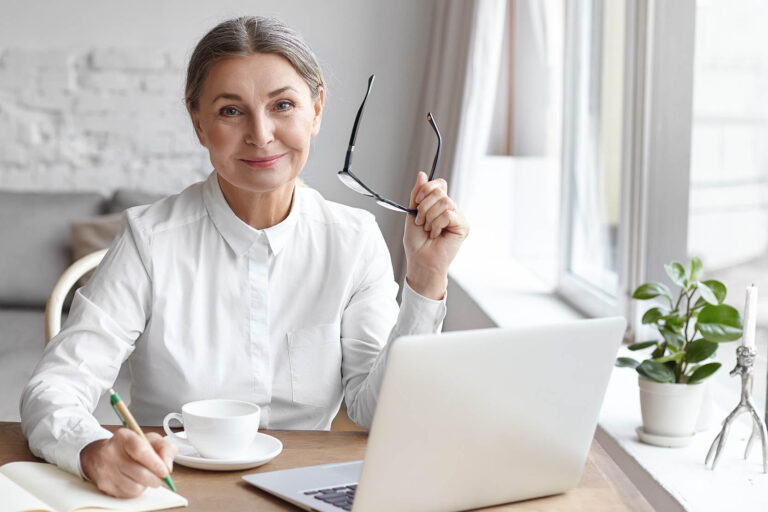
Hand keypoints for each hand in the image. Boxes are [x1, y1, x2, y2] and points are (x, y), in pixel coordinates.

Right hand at [80, 428, 176, 497]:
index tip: (165, 471)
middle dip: (156, 478)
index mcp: (124, 437)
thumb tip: (167, 465)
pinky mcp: (104, 485)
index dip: (155, 463)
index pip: (140, 451)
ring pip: (135, 486)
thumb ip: (165, 448)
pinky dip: (137, 490)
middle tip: (161, 476)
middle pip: (140, 472)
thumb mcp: (151, 440)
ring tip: (145, 475)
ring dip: (146, 484)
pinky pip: (128, 494)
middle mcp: (111, 453)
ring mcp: (105, 470)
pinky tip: (134, 480)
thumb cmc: (131, 447)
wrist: (102, 454)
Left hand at [403, 172, 468, 299]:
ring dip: (429, 217)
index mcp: (438, 205)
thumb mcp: (412, 213)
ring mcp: (457, 217)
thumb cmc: (417, 242)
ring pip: (444, 202)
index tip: (417, 202)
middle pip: (440, 191)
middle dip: (424, 206)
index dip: (426, 189)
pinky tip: (437, 235)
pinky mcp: (463, 226)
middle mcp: (450, 209)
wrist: (420, 260)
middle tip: (421, 222)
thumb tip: (422, 174)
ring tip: (429, 230)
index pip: (439, 184)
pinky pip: (448, 214)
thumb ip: (417, 194)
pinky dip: (437, 225)